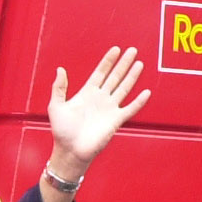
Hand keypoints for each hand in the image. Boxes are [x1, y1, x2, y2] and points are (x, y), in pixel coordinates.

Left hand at [47, 46, 149, 182]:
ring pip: (124, 88)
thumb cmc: (62, 132)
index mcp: (86, 94)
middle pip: (115, 77)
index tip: (115, 49)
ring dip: (132, 76)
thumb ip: (58, 88)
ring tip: (139, 63)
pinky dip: (139, 101)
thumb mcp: (55, 106)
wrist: (70, 151)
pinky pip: (130, 109)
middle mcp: (100, 99)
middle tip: (132, 50)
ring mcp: (109, 109)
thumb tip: (60, 69)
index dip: (108, 61)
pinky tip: (146, 92)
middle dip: (124, 63)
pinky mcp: (116, 121)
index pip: (100, 73)